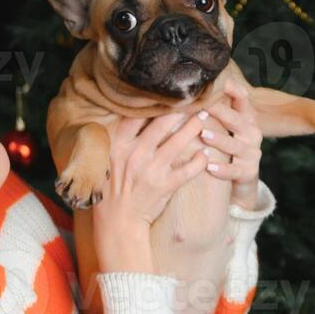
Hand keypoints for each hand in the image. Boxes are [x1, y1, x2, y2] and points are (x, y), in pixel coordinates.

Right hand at [97, 111, 209, 227]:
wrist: (118, 221)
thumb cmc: (112, 187)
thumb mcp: (107, 159)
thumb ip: (120, 138)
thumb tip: (135, 113)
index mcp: (118, 144)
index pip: (137, 115)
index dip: (155, 101)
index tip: (169, 92)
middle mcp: (134, 154)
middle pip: (162, 124)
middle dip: (181, 109)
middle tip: (195, 100)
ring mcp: (150, 170)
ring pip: (178, 142)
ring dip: (194, 128)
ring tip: (205, 118)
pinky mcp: (164, 186)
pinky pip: (188, 170)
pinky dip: (200, 161)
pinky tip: (206, 153)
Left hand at [198, 78, 262, 206]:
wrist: (243, 182)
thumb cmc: (229, 150)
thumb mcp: (228, 129)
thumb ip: (218, 111)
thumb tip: (194, 90)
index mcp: (247, 119)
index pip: (243, 99)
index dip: (232, 89)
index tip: (218, 80)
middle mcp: (252, 134)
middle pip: (236, 120)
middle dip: (219, 112)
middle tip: (201, 106)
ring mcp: (251, 154)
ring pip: (234, 145)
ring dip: (219, 139)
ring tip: (203, 135)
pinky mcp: (248, 172)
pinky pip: (234, 171)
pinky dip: (222, 170)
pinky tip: (209, 166)